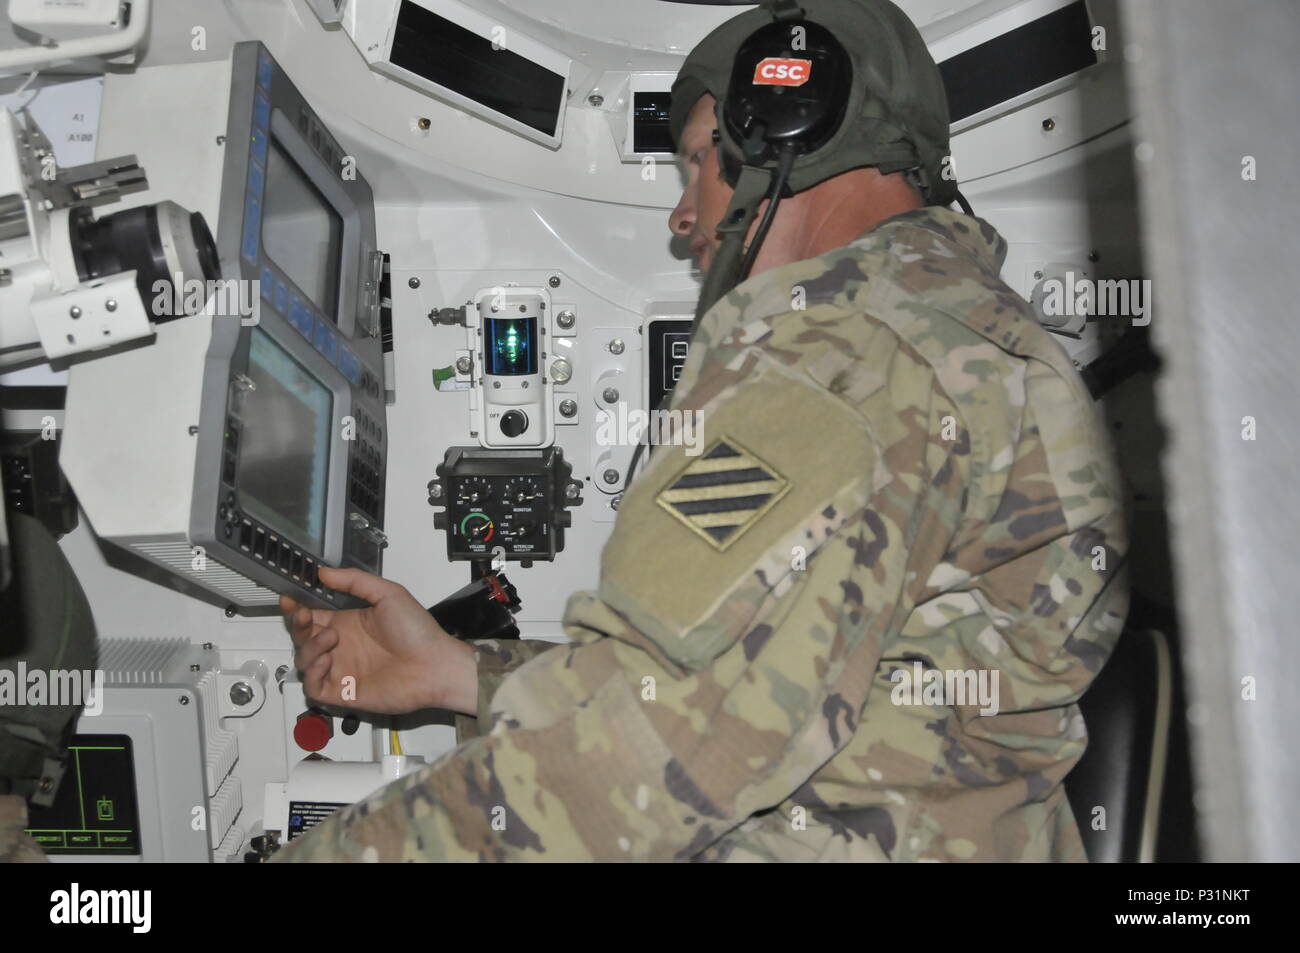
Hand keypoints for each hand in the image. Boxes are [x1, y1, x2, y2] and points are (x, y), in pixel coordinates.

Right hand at [280, 567, 477, 715]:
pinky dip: (312, 673)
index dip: (296, 609)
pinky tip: (327, 660)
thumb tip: (324, 572)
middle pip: (302, 637)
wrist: (434, 665)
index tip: (289, 599)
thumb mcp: (388, 594)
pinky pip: (312, 687)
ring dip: (309, 647)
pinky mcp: (343, 692)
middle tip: (302, 615)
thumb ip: (355, 581)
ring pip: (303, 661)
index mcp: (348, 624)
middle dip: (296, 625)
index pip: (311, 616)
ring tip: (331, 639)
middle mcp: (341, 647)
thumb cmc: (418, 632)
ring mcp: (341, 669)